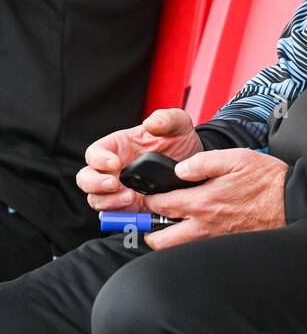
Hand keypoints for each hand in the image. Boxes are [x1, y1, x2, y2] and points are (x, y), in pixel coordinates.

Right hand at [77, 108, 203, 214]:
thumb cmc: (180, 140)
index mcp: (118, 146)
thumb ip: (166, 119)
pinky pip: (114, 215)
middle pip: (86, 178)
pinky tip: (136, 208)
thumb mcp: (178, 124)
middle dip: (95, 184)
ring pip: (96, 199)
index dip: (98, 159)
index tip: (115, 163)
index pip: (94, 152)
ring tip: (132, 198)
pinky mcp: (129, 207)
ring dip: (109, 202)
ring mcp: (119, 189)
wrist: (193, 166)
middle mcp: (113, 169)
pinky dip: (120, 215)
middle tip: (115, 184)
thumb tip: (151, 123)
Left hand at [142, 149, 288, 249]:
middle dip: (151, 232)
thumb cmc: (266, 180)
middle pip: (162, 240)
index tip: (148, 196)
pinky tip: (194, 234)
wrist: (291, 202)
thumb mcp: (236, 158)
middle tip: (151, 222)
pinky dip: (188, 246)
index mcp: (203, 202)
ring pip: (178, 250)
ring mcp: (214, 241)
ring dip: (168, 241)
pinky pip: (197, 252)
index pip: (162, 206)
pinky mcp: (224, 248)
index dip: (150, 200)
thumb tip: (179, 170)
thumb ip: (203, 162)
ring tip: (169, 229)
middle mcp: (204, 227)